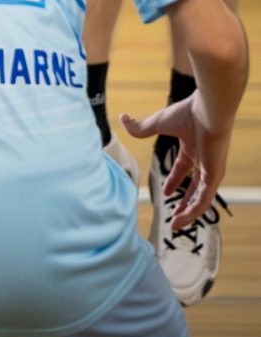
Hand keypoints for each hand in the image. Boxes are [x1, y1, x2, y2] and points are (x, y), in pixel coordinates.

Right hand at [121, 96, 229, 232]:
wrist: (208, 112)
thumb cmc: (187, 113)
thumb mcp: (159, 123)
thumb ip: (141, 127)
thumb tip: (122, 119)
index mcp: (193, 147)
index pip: (184, 168)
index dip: (173, 181)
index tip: (165, 193)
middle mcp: (204, 161)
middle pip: (195, 188)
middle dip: (185, 203)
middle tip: (174, 216)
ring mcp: (212, 170)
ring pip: (201, 198)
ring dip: (189, 213)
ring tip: (175, 224)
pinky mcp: (215, 177)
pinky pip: (204, 199)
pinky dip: (194, 211)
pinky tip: (182, 219)